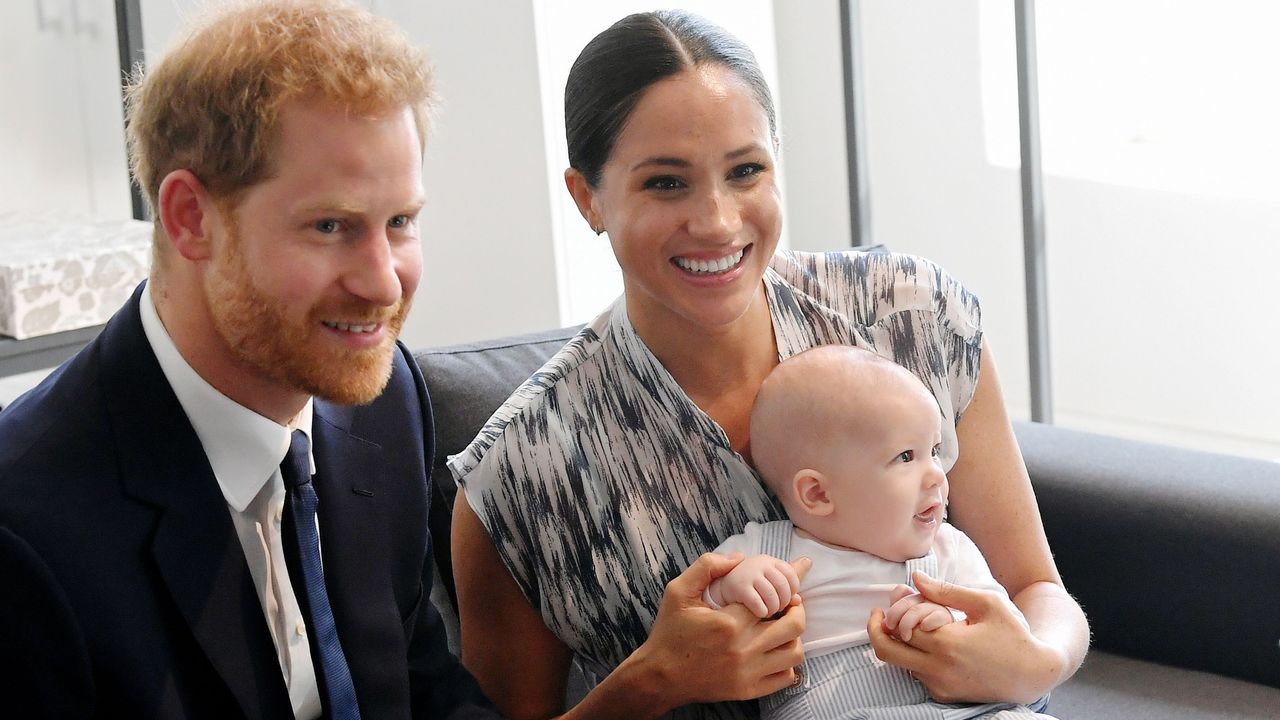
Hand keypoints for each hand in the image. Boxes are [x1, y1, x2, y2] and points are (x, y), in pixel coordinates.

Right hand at [632, 552, 808, 709]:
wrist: (660, 676)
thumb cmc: (669, 632)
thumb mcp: (678, 591)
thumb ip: (707, 566)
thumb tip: (740, 557)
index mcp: (728, 622)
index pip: (774, 598)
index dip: (785, 587)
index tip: (789, 581)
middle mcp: (742, 649)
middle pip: (793, 625)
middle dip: (796, 608)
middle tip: (788, 603)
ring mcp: (748, 673)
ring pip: (795, 652)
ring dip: (793, 636)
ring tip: (781, 627)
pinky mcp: (748, 690)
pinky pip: (786, 677)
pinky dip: (788, 663)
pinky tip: (774, 651)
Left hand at [868, 571, 1062, 704]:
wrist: (1033, 674)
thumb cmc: (1012, 634)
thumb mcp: (985, 603)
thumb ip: (947, 591)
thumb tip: (915, 578)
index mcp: (947, 643)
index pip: (900, 626)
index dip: (893, 610)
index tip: (895, 597)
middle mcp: (939, 669)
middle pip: (886, 651)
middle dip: (876, 631)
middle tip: (879, 616)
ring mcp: (940, 686)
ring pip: (901, 664)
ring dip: (899, 644)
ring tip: (915, 625)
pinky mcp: (945, 696)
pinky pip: (917, 675)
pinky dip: (915, 658)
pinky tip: (931, 643)